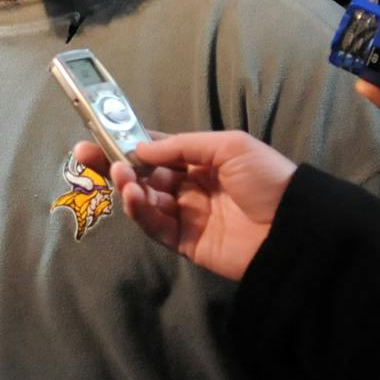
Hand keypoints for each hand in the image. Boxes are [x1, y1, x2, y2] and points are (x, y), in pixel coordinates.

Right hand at [72, 131, 297, 280]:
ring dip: (128, 187)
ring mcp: (188, 216)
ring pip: (146, 201)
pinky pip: (155, 227)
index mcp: (203, 161)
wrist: (295, 227)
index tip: (100, 136)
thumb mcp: (229, 146)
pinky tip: (133, 197)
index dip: (130, 144)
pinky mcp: (187, 243)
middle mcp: (192, 187)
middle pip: (145, 176)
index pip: (159, 152)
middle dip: (115, 165)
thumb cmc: (267, 179)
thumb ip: (183, 146)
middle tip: (84, 155)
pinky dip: (140, 213)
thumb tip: (142, 149)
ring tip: (120, 177)